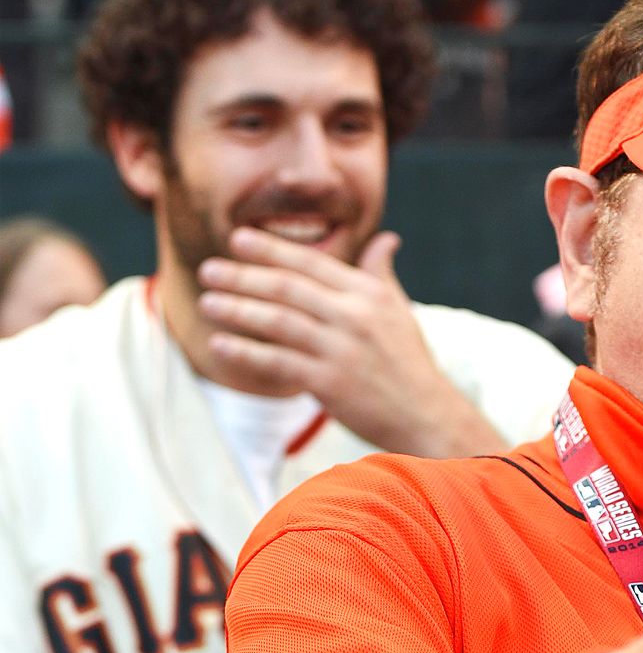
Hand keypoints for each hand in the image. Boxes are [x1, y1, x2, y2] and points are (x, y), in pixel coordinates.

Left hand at [196, 227, 506, 456]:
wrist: (425, 414)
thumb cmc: (408, 361)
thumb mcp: (399, 310)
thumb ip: (381, 272)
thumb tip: (386, 238)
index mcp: (368, 294)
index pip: (312, 263)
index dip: (272, 249)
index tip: (237, 238)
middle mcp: (354, 316)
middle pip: (287, 288)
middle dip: (243, 276)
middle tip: (208, 269)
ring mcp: (341, 350)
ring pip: (278, 322)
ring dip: (237, 310)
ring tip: (206, 302)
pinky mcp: (329, 383)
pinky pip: (277, 362)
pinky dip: (246, 352)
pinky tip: (220, 344)